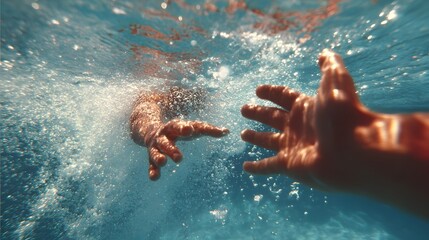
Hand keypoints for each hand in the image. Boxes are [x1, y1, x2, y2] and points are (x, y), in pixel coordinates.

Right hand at [143, 119, 228, 179]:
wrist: (150, 130)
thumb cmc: (179, 130)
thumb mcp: (192, 128)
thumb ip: (207, 130)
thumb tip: (227, 131)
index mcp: (174, 127)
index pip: (179, 126)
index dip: (184, 128)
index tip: (189, 130)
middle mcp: (163, 136)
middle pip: (166, 141)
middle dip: (171, 148)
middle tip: (179, 158)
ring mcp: (156, 147)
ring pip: (156, 152)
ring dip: (159, 157)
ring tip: (163, 162)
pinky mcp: (152, 158)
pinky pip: (151, 165)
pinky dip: (153, 171)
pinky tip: (154, 178)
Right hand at [241, 49, 372, 190]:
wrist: (353, 149)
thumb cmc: (344, 114)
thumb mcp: (336, 80)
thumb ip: (330, 65)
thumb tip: (324, 53)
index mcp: (306, 107)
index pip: (283, 97)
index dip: (270, 92)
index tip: (258, 90)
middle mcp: (297, 126)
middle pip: (272, 117)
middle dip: (258, 113)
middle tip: (244, 109)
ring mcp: (293, 146)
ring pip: (268, 141)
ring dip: (256, 138)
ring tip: (243, 134)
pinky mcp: (289, 165)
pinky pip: (268, 166)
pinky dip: (257, 167)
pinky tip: (246, 167)